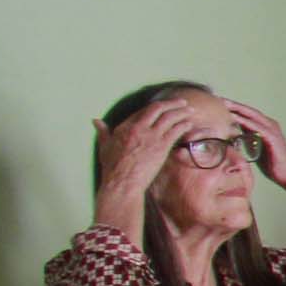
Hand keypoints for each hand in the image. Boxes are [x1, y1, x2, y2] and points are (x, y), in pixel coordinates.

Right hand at [94, 101, 194, 223]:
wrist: (122, 183)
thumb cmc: (113, 168)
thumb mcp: (105, 147)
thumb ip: (103, 132)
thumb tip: (95, 120)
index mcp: (124, 127)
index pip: (143, 111)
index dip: (156, 108)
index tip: (164, 108)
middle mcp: (138, 128)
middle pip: (158, 108)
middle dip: (172, 103)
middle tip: (182, 102)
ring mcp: (151, 136)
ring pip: (170, 117)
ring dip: (181, 111)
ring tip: (190, 110)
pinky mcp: (161, 146)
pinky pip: (176, 130)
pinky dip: (184, 124)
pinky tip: (189, 123)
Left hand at [219, 99, 285, 190]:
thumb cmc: (272, 165)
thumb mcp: (256, 148)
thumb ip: (247, 139)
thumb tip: (232, 135)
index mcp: (267, 126)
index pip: (248, 113)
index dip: (234, 108)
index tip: (218, 104)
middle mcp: (270, 124)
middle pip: (248, 110)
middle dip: (233, 104)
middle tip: (217, 99)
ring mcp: (272, 130)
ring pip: (252, 115)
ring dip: (237, 108)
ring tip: (222, 104)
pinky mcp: (272, 137)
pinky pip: (255, 126)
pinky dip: (244, 120)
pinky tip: (232, 117)